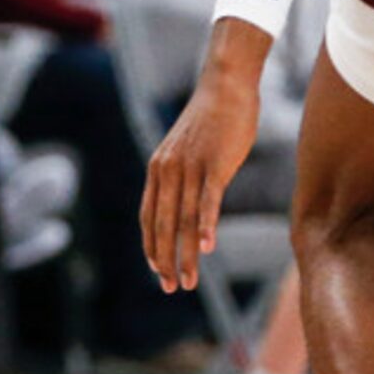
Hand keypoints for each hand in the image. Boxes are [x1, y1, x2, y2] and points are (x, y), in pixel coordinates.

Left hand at [142, 64, 260, 291]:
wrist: (226, 86)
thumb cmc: (210, 120)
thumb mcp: (186, 150)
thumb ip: (182, 177)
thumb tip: (187, 204)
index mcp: (158, 169)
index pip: (148, 217)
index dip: (151, 246)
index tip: (157, 270)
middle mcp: (168, 170)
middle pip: (163, 225)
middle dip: (166, 260)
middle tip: (172, 287)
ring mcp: (191, 167)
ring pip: (184, 219)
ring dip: (186, 254)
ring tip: (190, 280)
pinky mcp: (215, 164)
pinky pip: (208, 199)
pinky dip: (205, 224)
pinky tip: (206, 246)